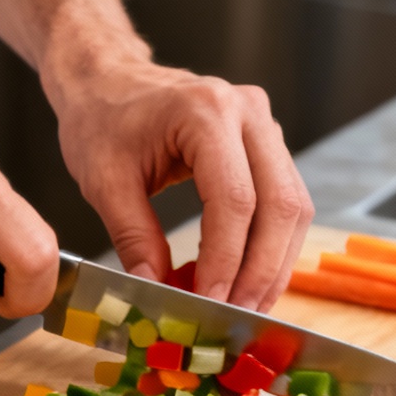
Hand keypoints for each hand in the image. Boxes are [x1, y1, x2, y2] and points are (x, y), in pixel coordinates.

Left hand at [51, 61, 312, 311]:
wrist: (109, 80)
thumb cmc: (102, 119)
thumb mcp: (104, 181)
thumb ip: (133, 238)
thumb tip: (156, 292)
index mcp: (205, 112)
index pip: (234, 199)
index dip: (226, 259)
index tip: (209, 302)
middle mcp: (248, 112)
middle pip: (280, 205)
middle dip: (262, 270)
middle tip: (237, 315)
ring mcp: (264, 125)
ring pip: (293, 207)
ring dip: (274, 264)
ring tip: (245, 305)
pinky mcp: (268, 144)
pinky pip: (286, 201)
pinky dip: (271, 246)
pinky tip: (248, 278)